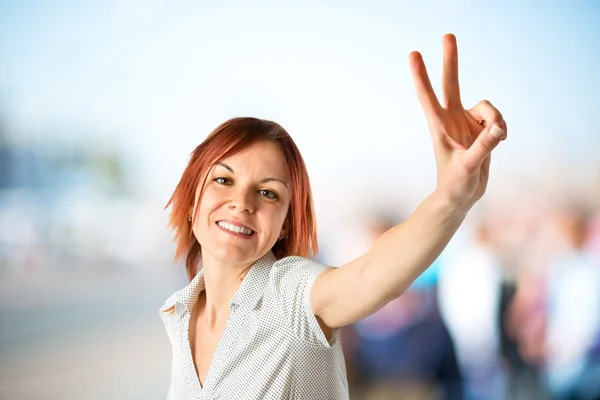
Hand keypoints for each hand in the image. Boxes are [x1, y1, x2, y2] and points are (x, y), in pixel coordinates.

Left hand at [410, 34, 506, 210]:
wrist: (461, 196)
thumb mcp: (468, 168)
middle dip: (451, 60)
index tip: (413, 54)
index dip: (421, 75)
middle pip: (452, 83)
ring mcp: (466, 122)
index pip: (427, 96)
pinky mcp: (481, 129)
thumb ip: (484, 147)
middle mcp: (451, 119)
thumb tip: (498, 129)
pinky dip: (501, 128)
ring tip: (498, 139)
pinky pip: (496, 119)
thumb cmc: (455, 184)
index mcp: (438, 126)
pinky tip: (499, 140)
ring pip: (487, 106)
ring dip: (496, 119)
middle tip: (447, 35)